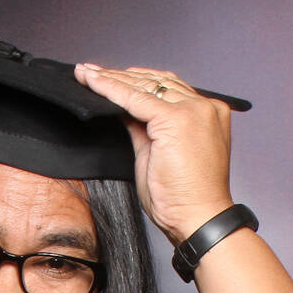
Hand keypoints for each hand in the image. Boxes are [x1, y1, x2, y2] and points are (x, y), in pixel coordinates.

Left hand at [74, 63, 235, 243]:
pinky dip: (110, 89)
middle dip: (119, 76)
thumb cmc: (183, 198)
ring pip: (144, 86)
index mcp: (206, 113)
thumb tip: (123, 110)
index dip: (135, 81)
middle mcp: (204, 107)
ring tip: (85, 74)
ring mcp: (193, 110)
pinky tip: (92, 82)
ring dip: (112, 78)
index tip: (109, 78)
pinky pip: (134, 98)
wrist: (198, 220)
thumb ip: (143, 129)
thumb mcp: (157, 154)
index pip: (167, 88)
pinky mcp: (176, 120)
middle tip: (90, 72)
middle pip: (155, 82)